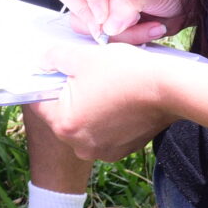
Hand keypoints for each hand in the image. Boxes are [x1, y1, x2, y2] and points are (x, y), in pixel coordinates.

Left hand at [29, 40, 182, 162]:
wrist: (168, 89)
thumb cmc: (125, 72)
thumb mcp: (82, 56)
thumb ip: (55, 58)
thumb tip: (44, 61)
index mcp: (64, 124)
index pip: (39, 102)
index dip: (45, 82)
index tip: (54, 70)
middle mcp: (80, 145)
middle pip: (62, 115)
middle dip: (69, 94)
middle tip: (84, 74)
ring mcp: (102, 151)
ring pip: (84, 123)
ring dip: (89, 106)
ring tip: (105, 85)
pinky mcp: (121, 150)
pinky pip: (103, 131)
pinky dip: (106, 117)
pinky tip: (118, 99)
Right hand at [51, 0, 195, 43]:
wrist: (187, 0)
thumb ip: (127, 3)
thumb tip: (108, 26)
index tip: (106, 13)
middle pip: (71, 1)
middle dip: (96, 18)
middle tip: (119, 23)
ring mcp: (97, 3)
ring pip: (85, 25)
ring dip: (117, 32)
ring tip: (146, 25)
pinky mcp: (105, 23)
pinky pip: (101, 37)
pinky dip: (125, 39)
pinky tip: (147, 30)